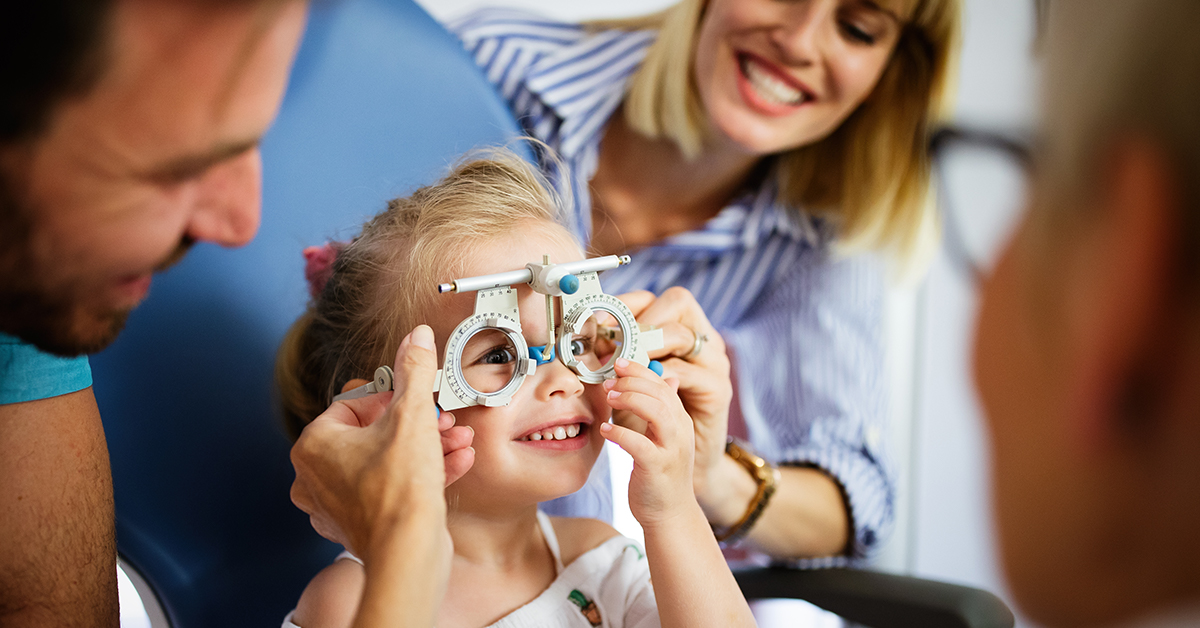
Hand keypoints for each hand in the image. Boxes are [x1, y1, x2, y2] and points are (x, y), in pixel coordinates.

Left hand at [289, 325, 474, 559]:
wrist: (409, 554)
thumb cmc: (399, 491)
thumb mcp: (412, 416)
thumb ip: (413, 371)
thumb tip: (414, 337)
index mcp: (314, 445)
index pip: (355, 403)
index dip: (394, 397)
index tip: (418, 399)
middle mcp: (316, 475)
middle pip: (374, 433)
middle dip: (418, 424)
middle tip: (443, 420)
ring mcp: (336, 504)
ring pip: (386, 461)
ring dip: (427, 448)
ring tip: (457, 441)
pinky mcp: (360, 525)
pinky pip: (391, 488)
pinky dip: (421, 474)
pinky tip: (455, 463)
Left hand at [599, 358, 696, 527]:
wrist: (670, 515)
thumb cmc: (661, 476)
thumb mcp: (665, 438)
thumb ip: (663, 410)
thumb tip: (666, 379)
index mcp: (680, 420)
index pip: (663, 384)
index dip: (640, 370)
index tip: (618, 363)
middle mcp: (680, 431)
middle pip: (661, 393)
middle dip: (632, 381)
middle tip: (609, 381)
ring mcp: (672, 449)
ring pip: (657, 412)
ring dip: (630, 399)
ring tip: (609, 398)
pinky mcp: (658, 468)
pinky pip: (640, 444)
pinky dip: (621, 434)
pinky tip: (605, 430)